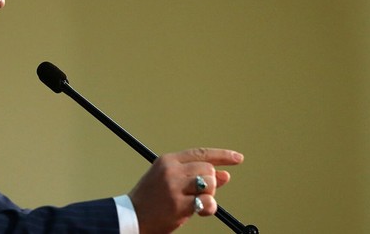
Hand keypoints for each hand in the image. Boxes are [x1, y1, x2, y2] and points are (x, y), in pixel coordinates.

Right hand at [128, 148, 243, 233]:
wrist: (131, 217)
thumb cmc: (151, 200)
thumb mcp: (171, 182)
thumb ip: (196, 176)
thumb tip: (225, 175)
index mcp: (167, 161)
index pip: (200, 153)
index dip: (222, 155)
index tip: (238, 158)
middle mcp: (171, 170)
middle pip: (208, 169)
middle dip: (210, 183)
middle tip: (197, 195)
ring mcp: (174, 186)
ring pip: (210, 183)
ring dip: (209, 195)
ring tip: (195, 203)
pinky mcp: (178, 204)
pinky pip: (207, 202)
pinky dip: (209, 207)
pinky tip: (199, 211)